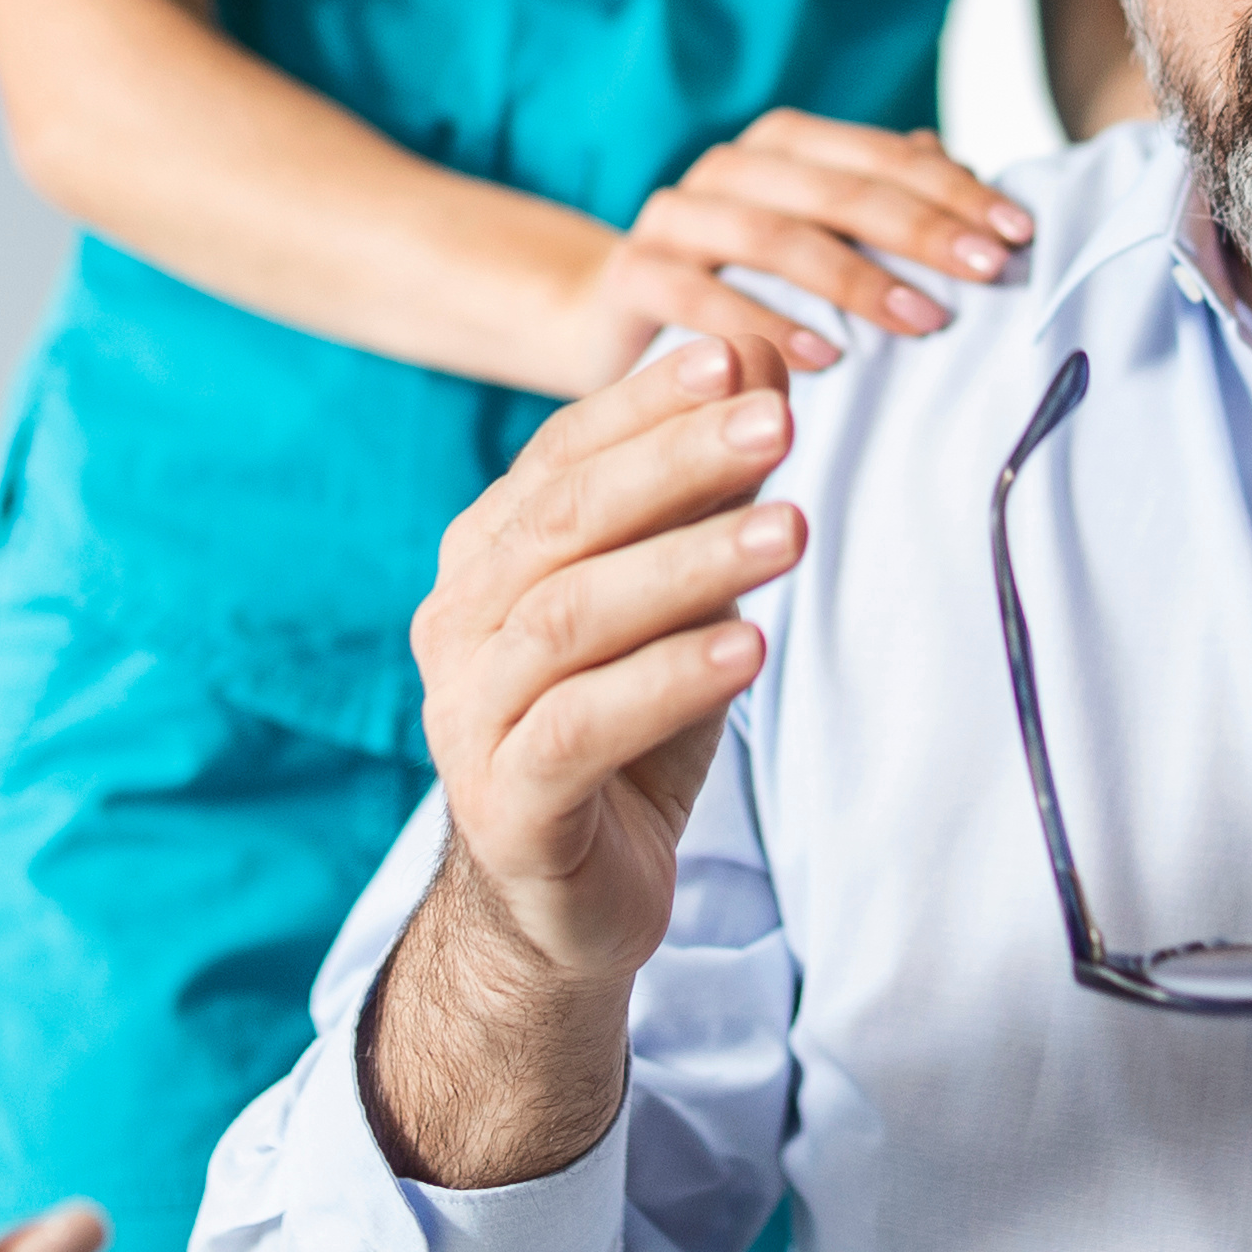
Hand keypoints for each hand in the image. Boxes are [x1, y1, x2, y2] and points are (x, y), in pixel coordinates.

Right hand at [404, 334, 808, 1002]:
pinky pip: (577, 728)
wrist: (574, 901)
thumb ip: (704, 487)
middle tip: (778, 425)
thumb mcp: (679, 601)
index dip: (644, 405)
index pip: (559, 457)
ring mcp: (469, 717)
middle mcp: (458, 626)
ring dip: (687, 566)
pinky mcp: (504, 805)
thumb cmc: (627, 732)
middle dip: (675, 465)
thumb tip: (753, 351)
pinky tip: (748, 647)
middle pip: (563, 523)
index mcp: (487, 561)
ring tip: (792, 531)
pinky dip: (665, 681)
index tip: (735, 358)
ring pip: (570, 619)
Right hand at [561, 110, 1032, 392]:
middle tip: (989, 273)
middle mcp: (728, 169)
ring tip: (922, 321)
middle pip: (836, 189)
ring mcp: (673, 217)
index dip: (954, 191)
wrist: (610, 318)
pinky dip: (762, 325)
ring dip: (855, 278)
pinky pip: (698, 295)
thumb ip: (882, 205)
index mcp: (782, 146)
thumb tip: (967, 174)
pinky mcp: (632, 275)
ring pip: (773, 235)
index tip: (1019, 234)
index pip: (882, 155)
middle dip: (920, 229)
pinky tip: (821, 359)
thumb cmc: (740, 283)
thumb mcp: (818, 243)